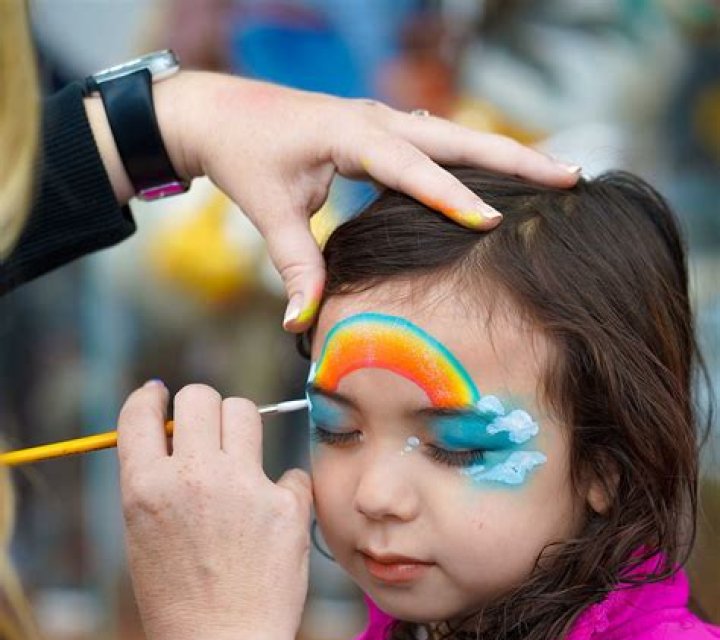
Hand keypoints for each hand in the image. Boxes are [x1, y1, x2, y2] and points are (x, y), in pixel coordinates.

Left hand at [87, 72, 579, 330]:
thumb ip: (293, 266)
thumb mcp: (269, 210)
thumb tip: (300, 324)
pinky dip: (480, 157)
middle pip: (458, 137)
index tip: (490, 221)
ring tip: (561, 175)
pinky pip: (443, 142)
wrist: (222, 111)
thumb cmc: (245, 156)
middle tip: (571, 176)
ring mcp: (385, 120)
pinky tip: (511, 177)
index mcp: (350, 132)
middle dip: (515, 158)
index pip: (410, 167)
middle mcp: (377, 118)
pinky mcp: (385, 130)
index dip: (451, 195)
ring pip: (459, 135)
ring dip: (508, 154)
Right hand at [117, 381, 311, 639]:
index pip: (143, 410)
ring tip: (242, 459)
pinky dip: (283, 488)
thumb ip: (157, 487)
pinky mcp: (287, 506)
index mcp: (145, 486)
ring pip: (246, 412)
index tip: (162, 399)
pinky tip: (275, 517)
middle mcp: (193, 476)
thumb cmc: (178, 608)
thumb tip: (178, 444)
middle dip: (202, 407)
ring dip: (241, 426)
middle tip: (208, 430)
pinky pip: (290, 471)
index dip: (152, 399)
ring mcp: (244, 487)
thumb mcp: (143, 541)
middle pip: (200, 397)